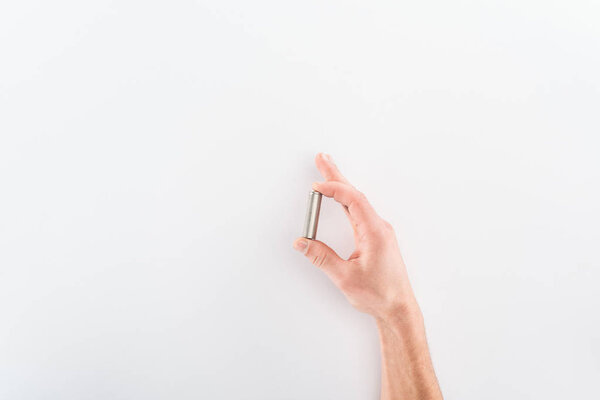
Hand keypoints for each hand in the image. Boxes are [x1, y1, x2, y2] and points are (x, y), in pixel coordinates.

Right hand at [294, 153, 418, 320]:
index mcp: (374, 231)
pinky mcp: (377, 238)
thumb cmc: (379, 295)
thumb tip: (302, 242)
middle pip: (354, 194)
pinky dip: (346, 201)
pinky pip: (359, 212)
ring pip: (357, 202)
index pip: (352, 200)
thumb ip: (321, 257)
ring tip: (327, 172)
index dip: (333, 189)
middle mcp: (379, 227)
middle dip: (337, 176)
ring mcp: (379, 231)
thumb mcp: (344, 277)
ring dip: (341, 186)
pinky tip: (340, 198)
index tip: (316, 186)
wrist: (398, 308)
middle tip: (322, 158)